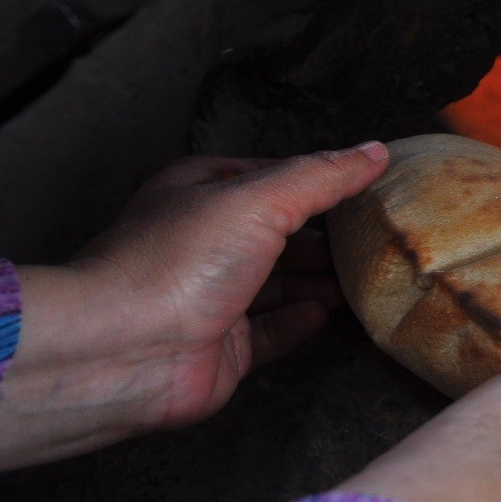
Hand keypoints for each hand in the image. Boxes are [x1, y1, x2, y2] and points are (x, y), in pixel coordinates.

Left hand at [0, 142, 389, 478]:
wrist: (123, 350)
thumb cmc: (176, 262)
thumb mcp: (259, 198)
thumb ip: (322, 177)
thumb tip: (374, 151)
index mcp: (201, 191)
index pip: (273, 176)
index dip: (320, 180)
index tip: (370, 187)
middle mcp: (203, 241)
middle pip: (278, 233)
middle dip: (324, 237)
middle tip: (377, 238)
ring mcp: (210, 297)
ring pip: (277, 284)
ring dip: (318, 281)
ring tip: (364, 276)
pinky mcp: (220, 348)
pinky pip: (269, 332)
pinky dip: (298, 322)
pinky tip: (324, 314)